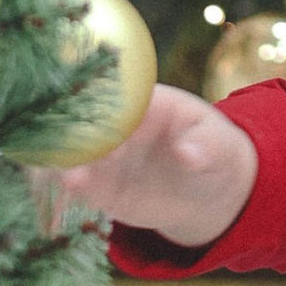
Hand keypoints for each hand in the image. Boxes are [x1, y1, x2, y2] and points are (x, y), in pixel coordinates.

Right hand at [47, 84, 256, 251]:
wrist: (205, 190)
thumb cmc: (214, 152)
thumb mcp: (220, 146)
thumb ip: (207, 146)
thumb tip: (190, 153)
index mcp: (144, 101)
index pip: (115, 94)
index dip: (101, 104)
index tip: (91, 118)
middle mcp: (116, 125)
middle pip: (83, 121)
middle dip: (73, 133)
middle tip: (71, 150)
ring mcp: (104, 156)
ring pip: (73, 153)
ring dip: (64, 160)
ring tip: (69, 175)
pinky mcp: (99, 187)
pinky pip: (77, 185)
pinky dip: (67, 187)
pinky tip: (67, 191)